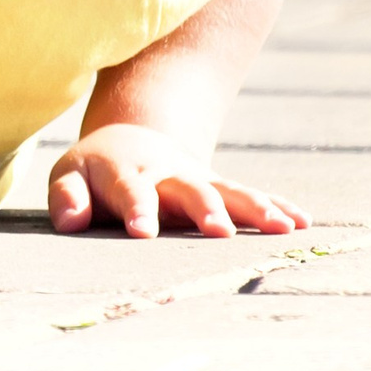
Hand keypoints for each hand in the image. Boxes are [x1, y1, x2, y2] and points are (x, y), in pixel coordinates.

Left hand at [47, 123, 307, 239]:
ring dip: (254, 208)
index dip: (136, 209)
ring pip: (228, 191)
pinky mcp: (220, 187)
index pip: (130, 190)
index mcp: (125, 173)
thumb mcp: (70, 177)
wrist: (130, 139)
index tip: (142, 232)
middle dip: (204, 209)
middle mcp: (166, 174)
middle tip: (219, 231)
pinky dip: (277, 206)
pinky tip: (302, 222)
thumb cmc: (95, 172)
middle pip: (188, 189)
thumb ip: (68, 198)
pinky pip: (252, 195)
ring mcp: (198, 180)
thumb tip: (70, 224)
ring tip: (282, 228)